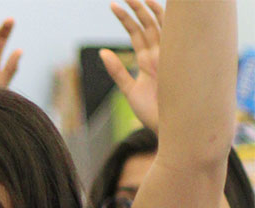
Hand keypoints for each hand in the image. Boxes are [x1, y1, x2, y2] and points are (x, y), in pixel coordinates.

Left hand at [100, 0, 163, 131]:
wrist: (169, 127)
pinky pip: (170, 35)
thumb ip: (117, 71)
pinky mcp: (173, 61)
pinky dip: (164, 20)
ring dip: (146, 9)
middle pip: (147, 24)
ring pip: (157, 25)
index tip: (114, 5)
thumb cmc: (152, 112)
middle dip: (136, 7)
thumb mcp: (129, 90)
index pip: (138, 32)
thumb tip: (103, 52)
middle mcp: (159, 53)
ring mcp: (167, 55)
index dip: (127, 18)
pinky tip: (155, 7)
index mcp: (149, 59)